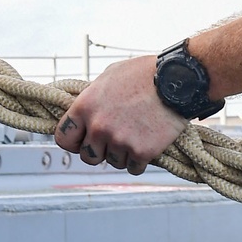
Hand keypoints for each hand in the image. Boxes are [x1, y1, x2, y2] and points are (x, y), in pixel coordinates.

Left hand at [56, 56, 187, 174]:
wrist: (177, 80)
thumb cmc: (144, 73)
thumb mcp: (109, 77)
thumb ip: (94, 97)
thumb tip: (86, 111)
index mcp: (85, 107)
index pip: (63, 139)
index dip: (73, 142)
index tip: (82, 141)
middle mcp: (99, 127)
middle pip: (88, 156)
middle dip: (99, 151)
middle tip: (113, 141)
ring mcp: (120, 141)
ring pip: (113, 163)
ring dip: (122, 154)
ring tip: (135, 137)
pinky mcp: (142, 151)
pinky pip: (134, 168)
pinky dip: (140, 161)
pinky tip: (147, 146)